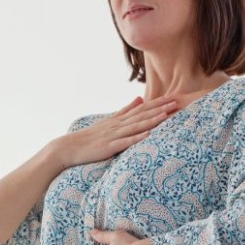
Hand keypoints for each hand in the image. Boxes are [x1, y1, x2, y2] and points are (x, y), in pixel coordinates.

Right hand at [57, 95, 177, 167]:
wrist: (69, 147)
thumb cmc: (90, 137)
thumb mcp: (109, 121)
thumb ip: (125, 110)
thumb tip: (139, 99)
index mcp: (119, 119)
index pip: (142, 109)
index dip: (157, 103)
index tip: (172, 97)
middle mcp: (118, 125)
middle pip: (142, 115)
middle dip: (160, 109)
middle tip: (176, 102)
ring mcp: (113, 136)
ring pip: (136, 126)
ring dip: (151, 120)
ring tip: (166, 115)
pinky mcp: (108, 148)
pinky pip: (124, 143)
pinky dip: (136, 138)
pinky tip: (147, 135)